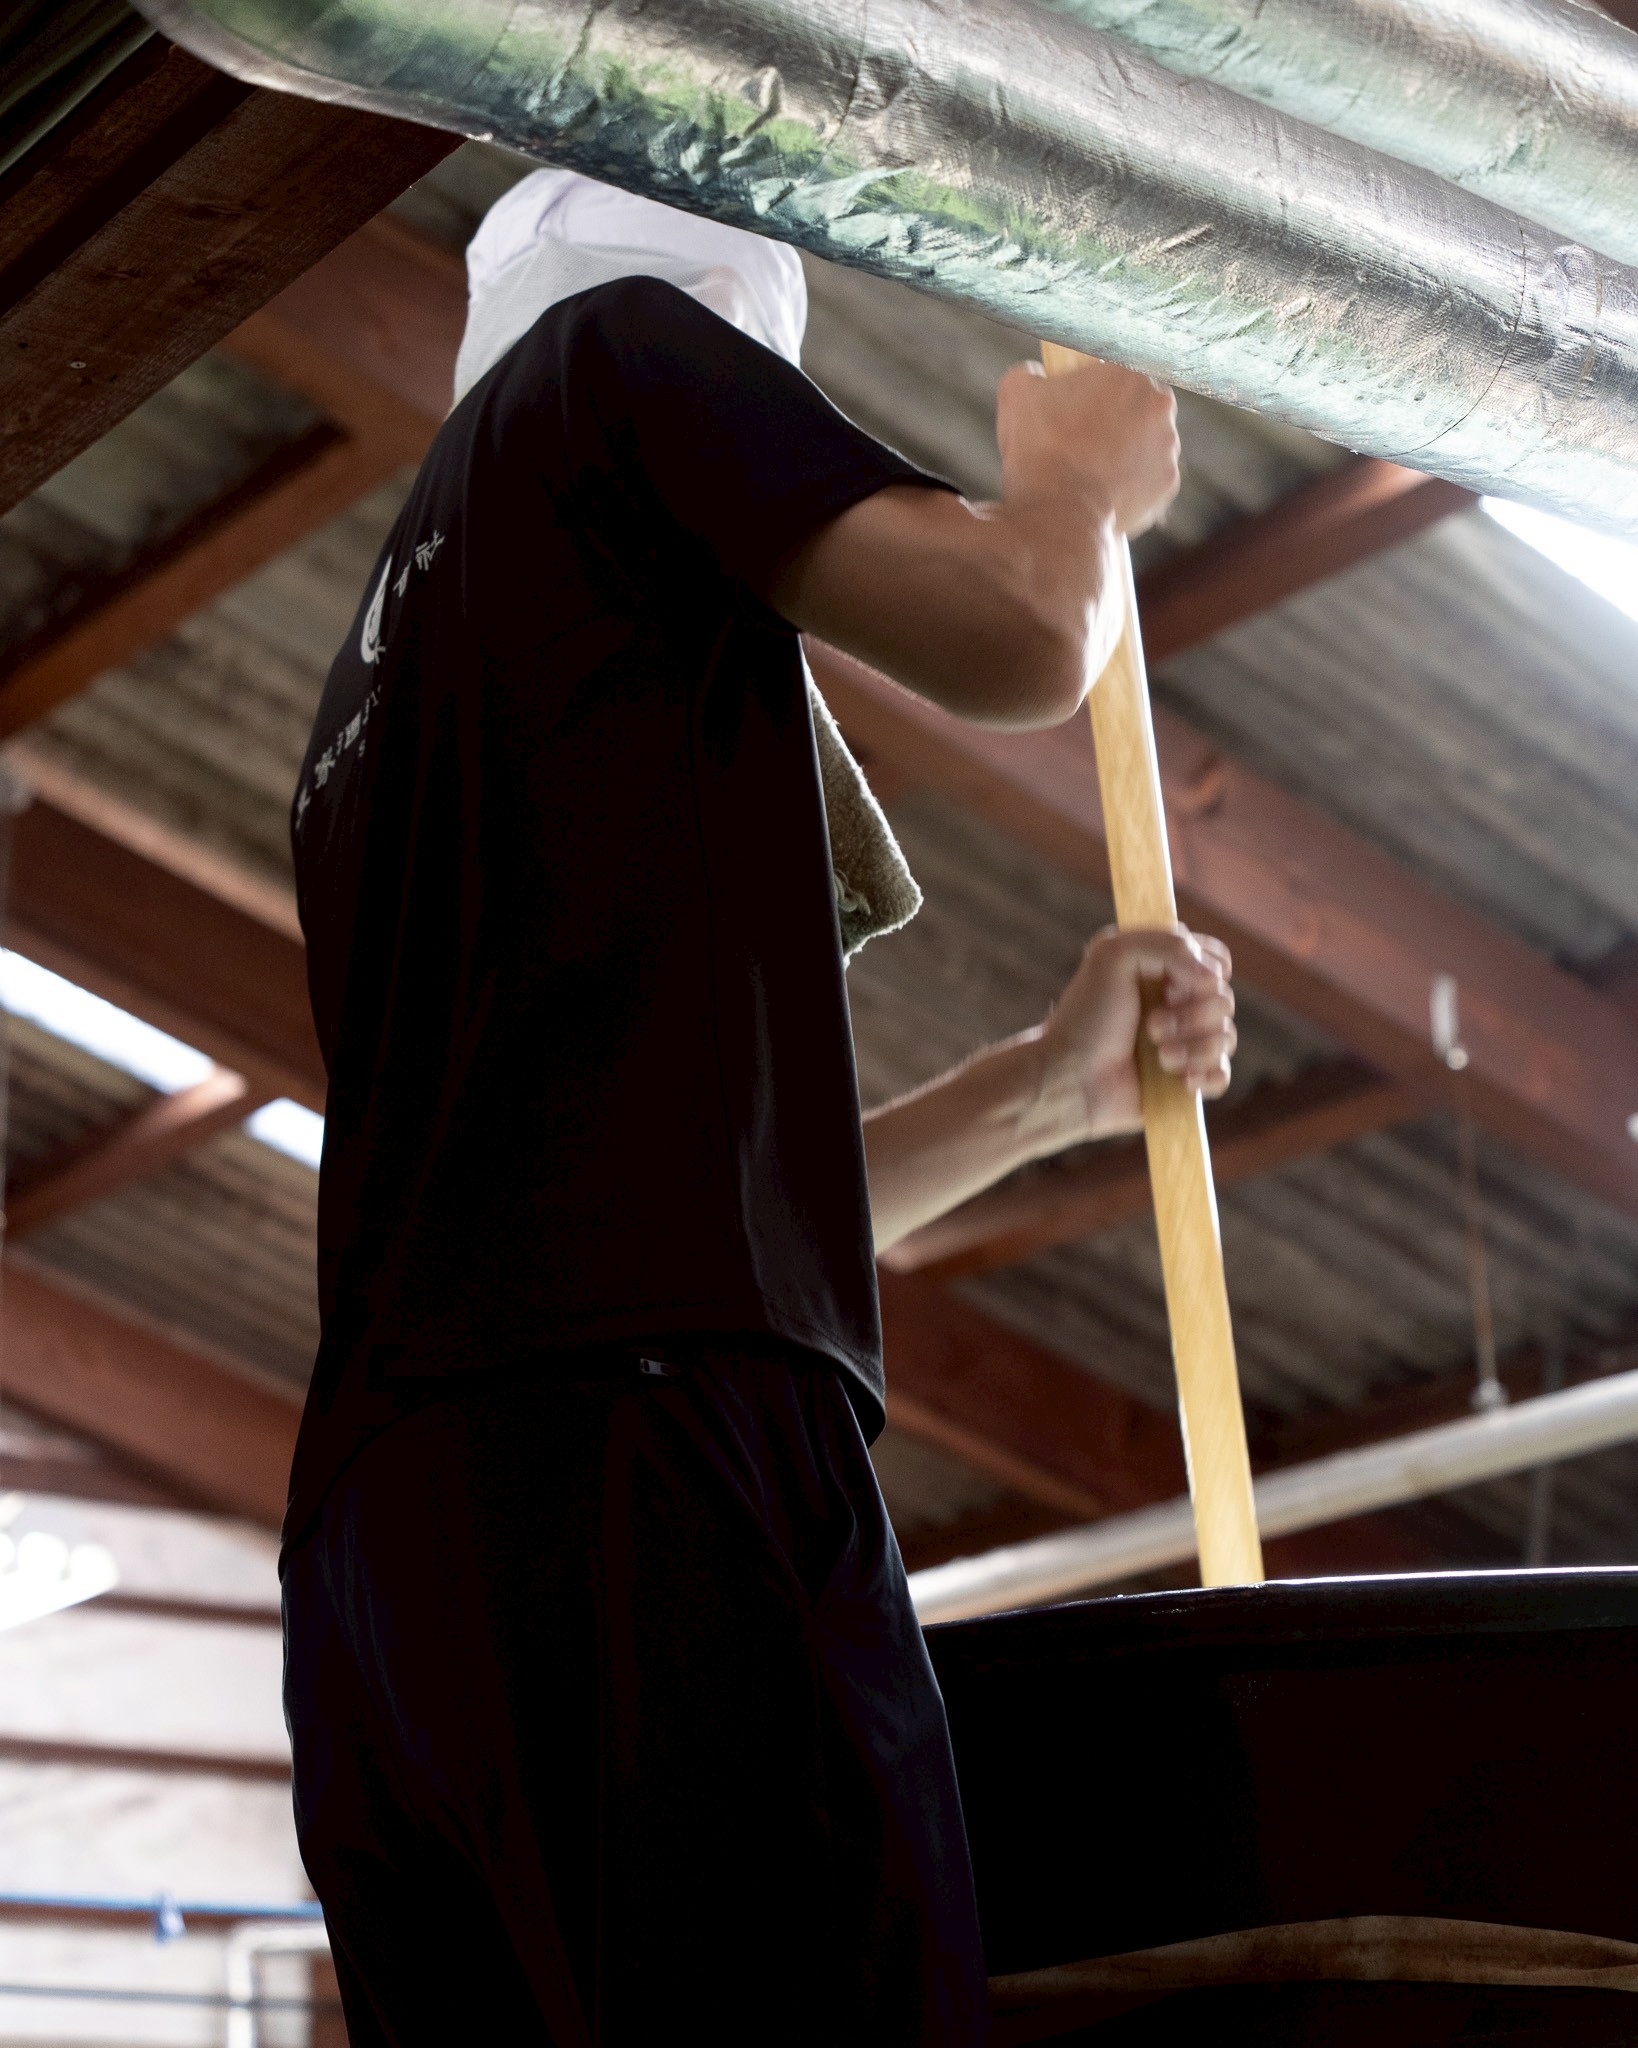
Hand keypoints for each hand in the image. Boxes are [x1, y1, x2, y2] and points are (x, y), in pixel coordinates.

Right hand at [995, 357, 1179, 536]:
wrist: (1058, 517)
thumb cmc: (1039, 451)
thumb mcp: (1017, 394)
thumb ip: (1030, 372)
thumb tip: (1036, 374)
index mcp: (1128, 371)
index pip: (1111, 370)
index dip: (1090, 387)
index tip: (1074, 405)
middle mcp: (1159, 404)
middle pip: (1134, 404)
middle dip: (1112, 417)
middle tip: (1079, 438)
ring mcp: (1168, 447)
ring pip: (1144, 441)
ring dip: (1122, 450)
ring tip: (1088, 469)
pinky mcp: (1168, 484)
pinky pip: (1148, 477)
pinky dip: (1129, 483)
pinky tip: (1102, 490)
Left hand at [1030, 926, 1234, 1147]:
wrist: (1070, 1078)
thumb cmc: (1086, 1017)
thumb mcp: (1114, 955)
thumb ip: (1169, 944)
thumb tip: (1215, 978)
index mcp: (1164, 970)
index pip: (1217, 960)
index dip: (1204, 972)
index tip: (1170, 984)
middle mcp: (1177, 1004)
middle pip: (1225, 1000)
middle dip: (1192, 1015)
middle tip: (1151, 1026)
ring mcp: (1184, 1043)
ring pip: (1227, 1038)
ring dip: (1193, 1047)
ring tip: (1159, 1057)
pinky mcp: (1185, 1081)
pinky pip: (1222, 1075)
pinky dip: (1206, 1077)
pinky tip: (1180, 1080)